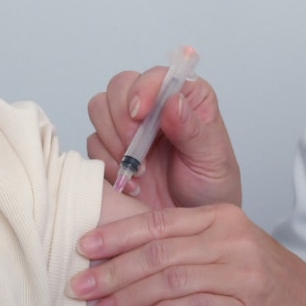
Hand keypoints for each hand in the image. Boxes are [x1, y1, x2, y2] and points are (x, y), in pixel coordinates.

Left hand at [69, 203, 305, 305]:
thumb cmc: (267, 287)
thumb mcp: (228, 251)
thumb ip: (185, 246)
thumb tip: (126, 255)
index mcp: (221, 217)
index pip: (158, 222)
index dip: (117, 234)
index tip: (83, 246)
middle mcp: (230, 238)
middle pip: (157, 251)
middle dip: (112, 268)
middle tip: (77, 283)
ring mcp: (241, 272)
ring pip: (169, 279)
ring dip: (128, 296)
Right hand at [87, 67, 240, 208]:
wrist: (192, 230)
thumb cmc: (212, 188)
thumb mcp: (212, 159)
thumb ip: (193, 130)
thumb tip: (173, 101)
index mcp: (186, 97)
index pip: (156, 76)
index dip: (144, 88)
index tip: (141, 114)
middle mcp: (156, 106)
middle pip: (120, 86)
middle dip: (122, 116)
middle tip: (135, 147)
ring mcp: (130, 126)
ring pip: (100, 107)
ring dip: (112, 138)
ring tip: (138, 169)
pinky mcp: (111, 149)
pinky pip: (93, 142)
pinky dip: (107, 162)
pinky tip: (131, 183)